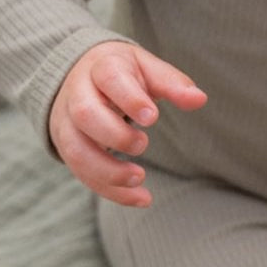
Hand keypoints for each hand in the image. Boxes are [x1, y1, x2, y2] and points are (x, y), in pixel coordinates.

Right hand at [49, 41, 206, 206]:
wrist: (79, 75)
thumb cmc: (123, 73)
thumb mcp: (147, 68)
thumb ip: (172, 83)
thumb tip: (199, 100)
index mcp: (102, 68)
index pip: (110, 79)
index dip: (130, 98)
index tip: (153, 117)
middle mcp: (78, 95)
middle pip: (85, 114)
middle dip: (114, 134)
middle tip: (143, 144)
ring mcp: (67, 123)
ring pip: (76, 150)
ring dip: (107, 171)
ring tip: (139, 178)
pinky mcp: (67, 147)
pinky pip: (81, 173)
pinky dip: (109, 190)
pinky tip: (140, 198)